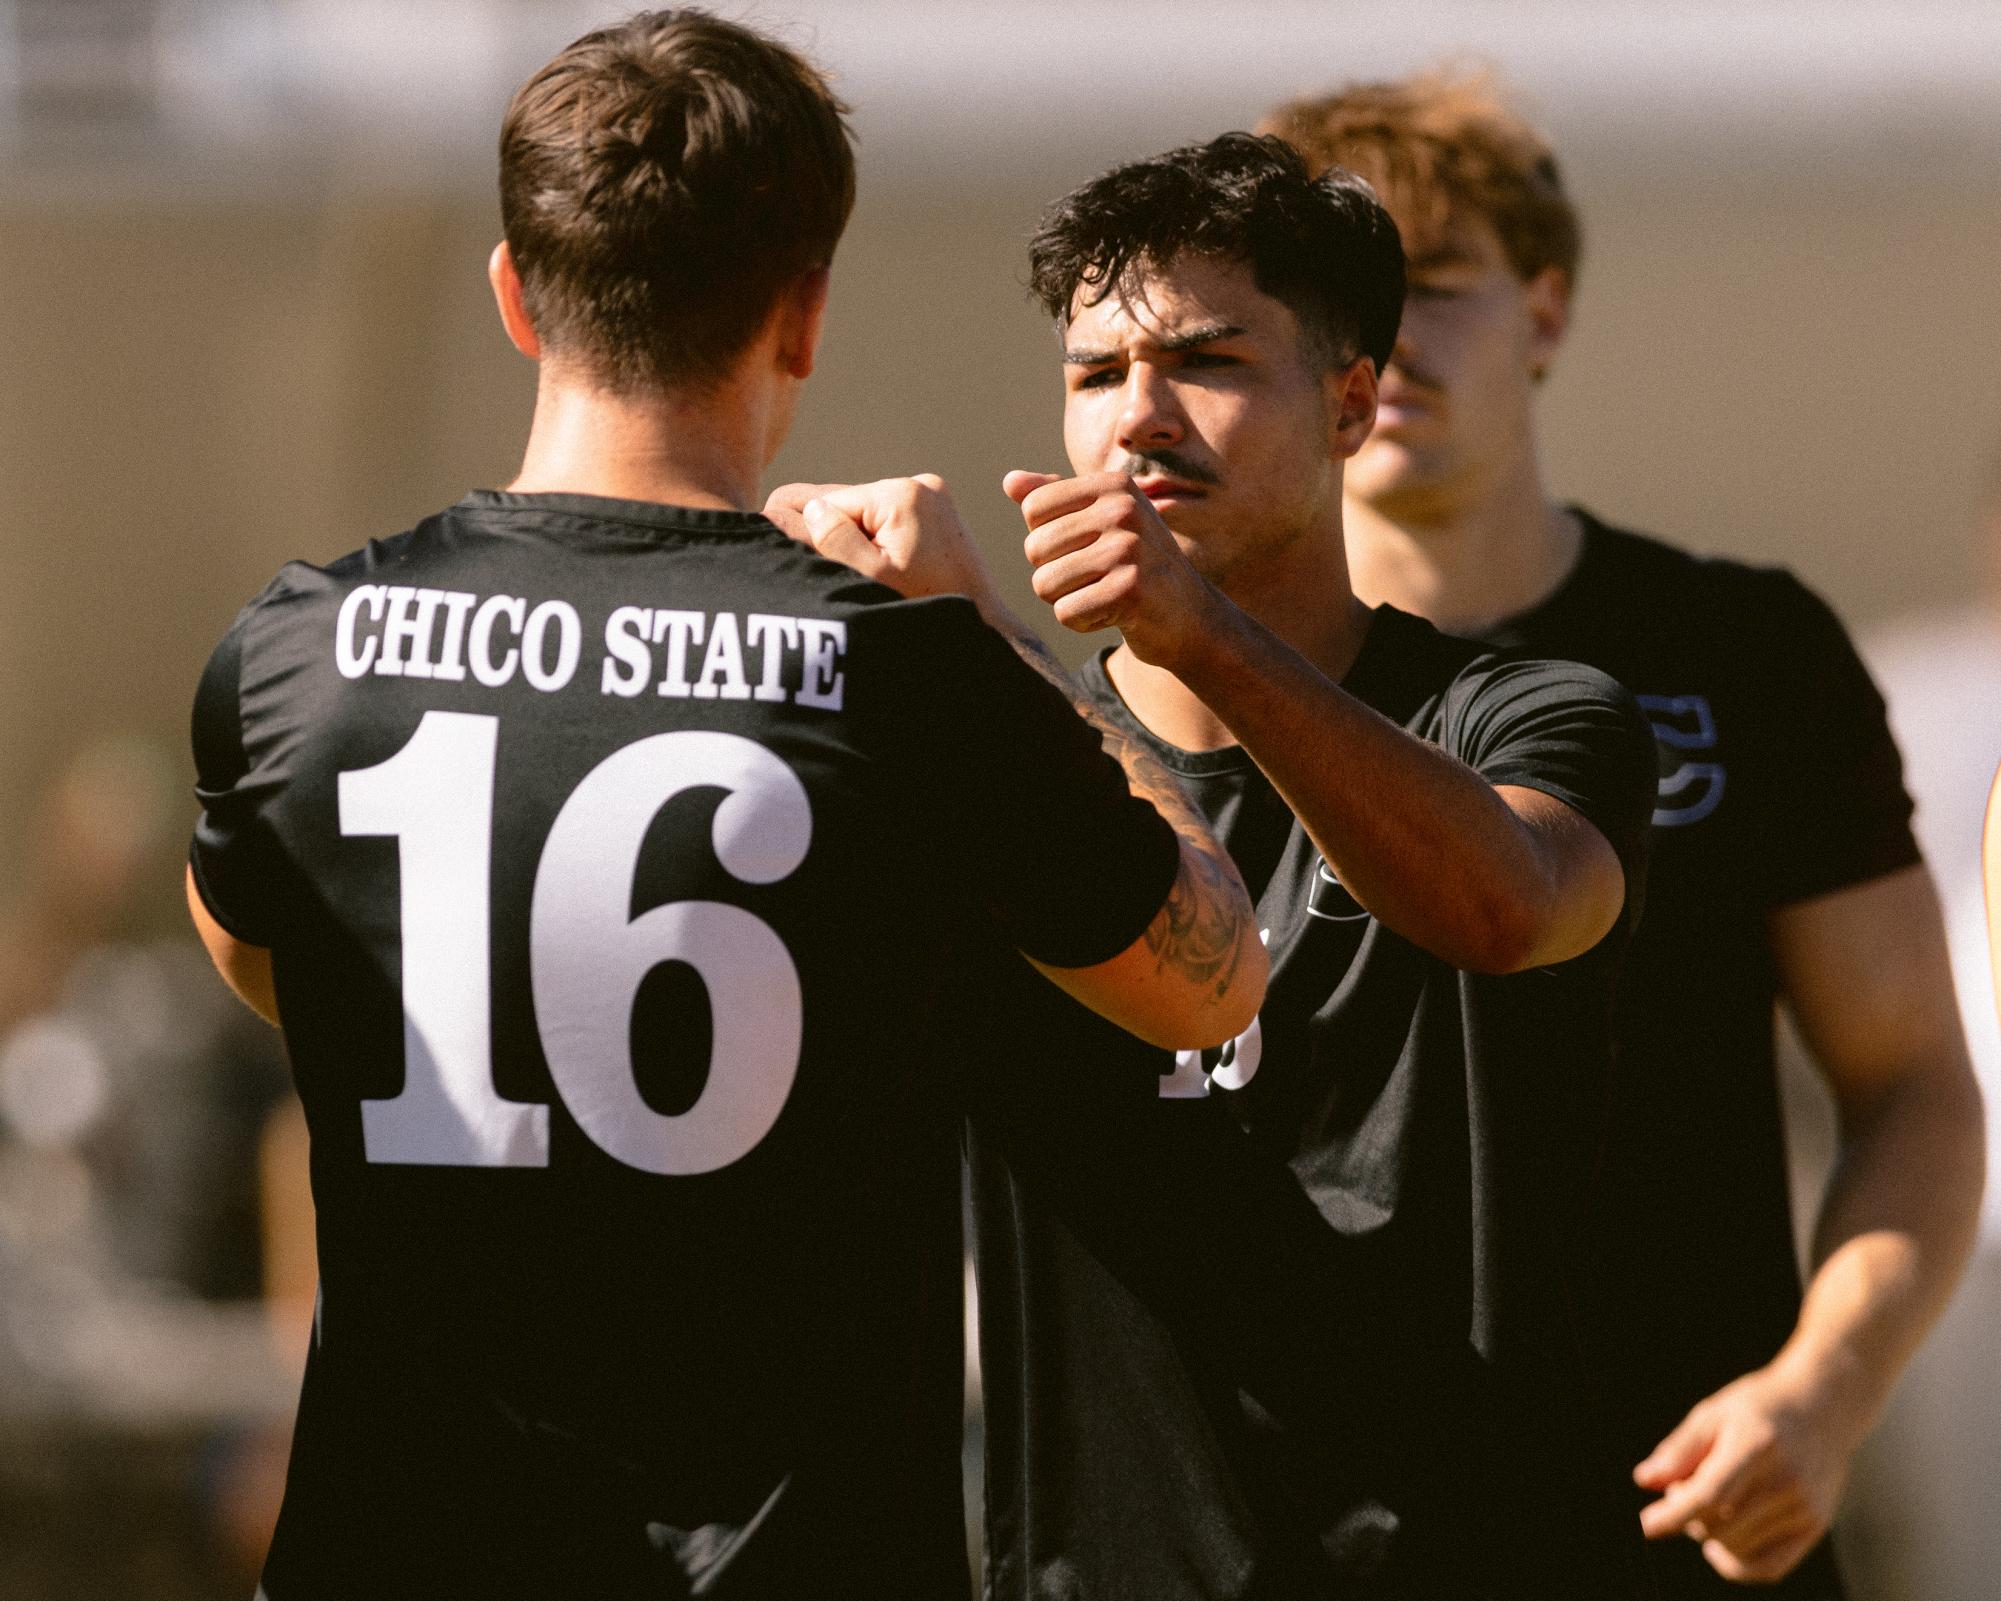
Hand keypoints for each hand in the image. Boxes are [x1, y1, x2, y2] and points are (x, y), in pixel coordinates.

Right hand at [765, 475, 1001, 610]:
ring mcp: (933, 498)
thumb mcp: (869, 578)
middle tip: (855, 579)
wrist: (983, 629)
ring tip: (880, 580)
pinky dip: (881, 546)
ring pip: (867, 516)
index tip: (829, 571)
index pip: (828, 503)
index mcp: (901, 493)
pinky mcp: (939, 514)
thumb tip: (790, 509)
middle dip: (840, 540)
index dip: (817, 539)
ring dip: (860, 546)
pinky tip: (893, 574)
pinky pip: (890, 523)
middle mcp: (919, 484)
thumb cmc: (924, 610)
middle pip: (847, 506)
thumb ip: (827, 539)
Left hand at [1004, 470, 1220, 670]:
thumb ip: (1055, 499)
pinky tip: (1112, 614)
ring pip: (1045, 584)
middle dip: (1054, 574)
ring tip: (1102, 595)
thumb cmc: (1135, 564)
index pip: (1033, 508)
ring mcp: (1129, 550)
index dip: (1046, 538)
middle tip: (1094, 579)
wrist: (1188, 615)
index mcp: (1113, 485)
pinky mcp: (1131, 591)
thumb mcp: (1100, 522)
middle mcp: (1123, 510)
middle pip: (1035, 548)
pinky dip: (1082, 622)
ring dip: (1066, 600)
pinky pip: (1067, 613)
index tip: (1082, 548)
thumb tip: (1009, 481)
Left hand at [1634, 1360, 1858, 1582]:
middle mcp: (1786, 1480)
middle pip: (1719, 1524)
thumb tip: (1645, 1481)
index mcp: (1756, 1445)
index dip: (1674, 1514)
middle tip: (1683, 1489)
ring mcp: (1804, 1507)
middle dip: (1687, 1515)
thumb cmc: (1758, 1407)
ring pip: (1738, 1547)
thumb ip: (1680, 1450)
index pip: (1710, 1495)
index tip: (1647, 1525)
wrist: (1823, 1406)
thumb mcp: (1714, 1413)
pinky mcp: (1815, 1526)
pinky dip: (1737, 1566)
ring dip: (1709, 1535)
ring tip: (1708, 1503)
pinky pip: (1768, 1568)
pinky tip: (1720, 1546)